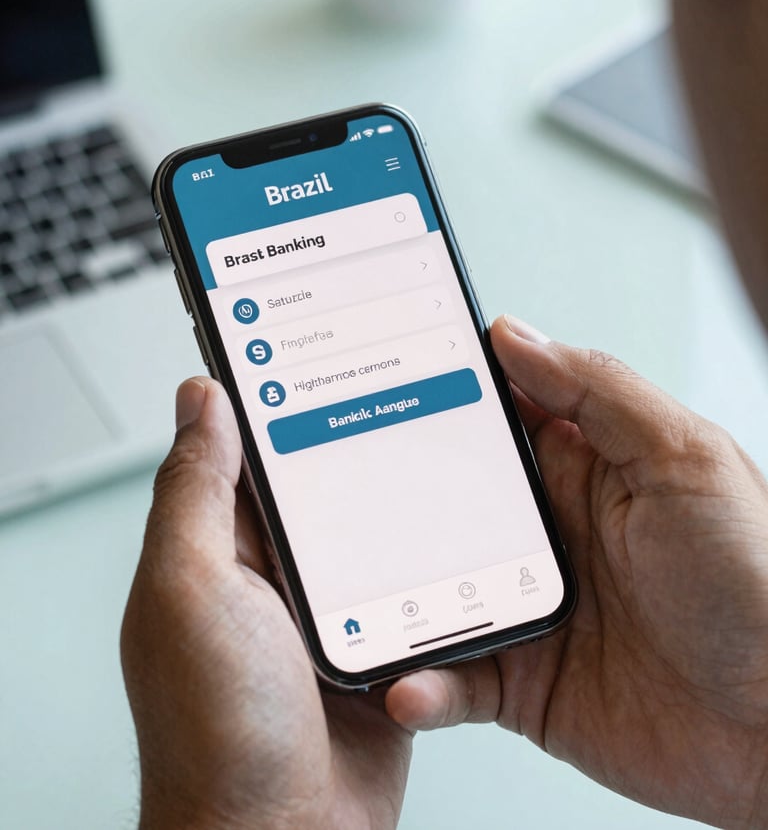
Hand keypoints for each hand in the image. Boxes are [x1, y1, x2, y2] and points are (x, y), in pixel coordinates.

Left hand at [121, 378, 411, 829]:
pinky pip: (407, 583)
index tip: (315, 347)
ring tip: (443, 444)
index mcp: (220, 546)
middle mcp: (272, 571)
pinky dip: (429, 560)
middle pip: (321, 482)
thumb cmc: (219, 731)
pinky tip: (455, 531)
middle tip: (403, 382)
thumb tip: (202, 399)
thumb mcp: (193, 590)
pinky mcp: (375, 641)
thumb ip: (196, 491)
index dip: (277, 395)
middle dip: (357, 440)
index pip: (246, 447)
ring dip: (399, 500)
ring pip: (370, 528)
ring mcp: (326, 606)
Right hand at [387, 315, 767, 828]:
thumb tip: (516, 335)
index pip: (491, 417)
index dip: (434, 395)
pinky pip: (453, 680)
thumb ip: (599, 391)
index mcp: (582, 468)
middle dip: (388, 497)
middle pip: (442, 503)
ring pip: (430, 590)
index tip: (374, 384)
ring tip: (347, 597)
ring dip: (388, 596)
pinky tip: (409, 683)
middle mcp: (547, 533)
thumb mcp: (685, 460)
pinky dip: (421, 684)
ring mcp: (527, 606)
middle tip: (331, 491)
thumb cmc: (759, 585)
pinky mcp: (522, 682)